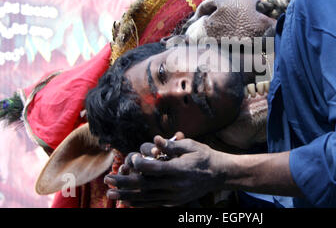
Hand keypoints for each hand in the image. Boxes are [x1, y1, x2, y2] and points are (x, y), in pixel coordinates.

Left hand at [104, 133, 227, 206]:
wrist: (219, 175)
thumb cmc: (205, 156)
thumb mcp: (191, 146)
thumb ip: (171, 145)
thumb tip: (155, 140)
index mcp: (179, 169)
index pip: (153, 169)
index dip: (139, 164)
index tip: (132, 158)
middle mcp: (175, 185)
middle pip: (144, 185)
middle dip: (124, 183)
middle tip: (108, 180)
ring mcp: (174, 196)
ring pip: (146, 197)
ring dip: (127, 195)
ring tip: (110, 193)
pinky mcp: (174, 202)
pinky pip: (153, 203)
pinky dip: (138, 203)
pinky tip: (127, 201)